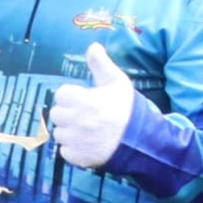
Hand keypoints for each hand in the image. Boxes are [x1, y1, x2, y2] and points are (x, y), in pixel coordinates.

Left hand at [51, 42, 135, 169]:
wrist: (145, 142)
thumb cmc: (129, 110)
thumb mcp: (118, 83)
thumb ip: (101, 64)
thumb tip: (92, 45)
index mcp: (81, 100)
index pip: (61, 94)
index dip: (74, 97)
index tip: (88, 101)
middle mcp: (75, 120)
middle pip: (57, 114)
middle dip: (70, 114)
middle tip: (90, 117)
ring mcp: (75, 140)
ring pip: (60, 133)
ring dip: (71, 132)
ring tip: (92, 132)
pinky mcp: (77, 157)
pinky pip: (65, 151)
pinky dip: (75, 150)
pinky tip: (91, 145)